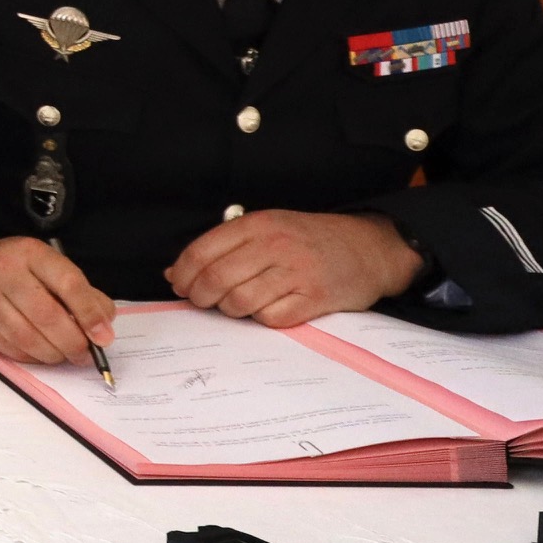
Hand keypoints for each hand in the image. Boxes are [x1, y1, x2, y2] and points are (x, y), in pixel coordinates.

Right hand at [0, 233, 115, 366]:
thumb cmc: (13, 267)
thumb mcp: (46, 265)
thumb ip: (80, 291)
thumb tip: (103, 325)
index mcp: (29, 252)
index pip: (67, 283)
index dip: (89, 313)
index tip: (103, 337)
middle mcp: (3, 271)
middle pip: (47, 316)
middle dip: (73, 342)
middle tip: (86, 353)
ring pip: (28, 338)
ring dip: (54, 354)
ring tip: (66, 355)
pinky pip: (11, 348)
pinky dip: (33, 357)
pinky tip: (42, 353)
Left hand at [166, 209, 422, 326]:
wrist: (368, 248)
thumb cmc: (308, 240)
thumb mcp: (266, 230)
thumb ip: (223, 248)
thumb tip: (175, 274)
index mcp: (257, 225)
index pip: (202, 252)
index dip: (184, 275)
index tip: (181, 286)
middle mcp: (275, 245)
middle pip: (217, 279)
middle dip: (201, 296)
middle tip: (203, 301)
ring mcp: (297, 272)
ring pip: (240, 301)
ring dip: (231, 309)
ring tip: (236, 304)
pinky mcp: (316, 298)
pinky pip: (272, 318)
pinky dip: (262, 318)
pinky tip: (267, 309)